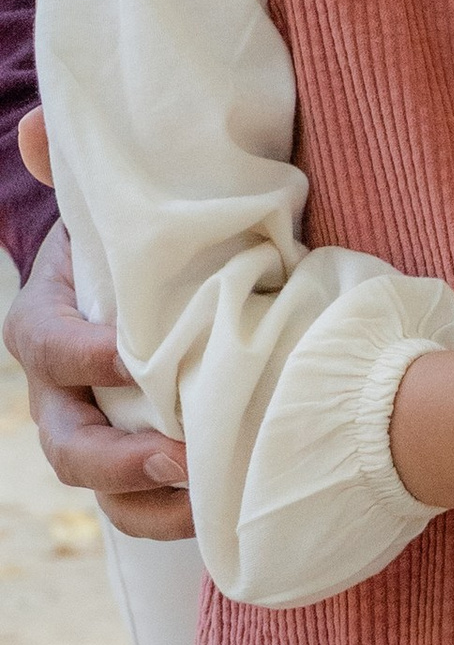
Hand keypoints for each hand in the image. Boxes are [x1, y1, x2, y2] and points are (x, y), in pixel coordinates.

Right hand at [1, 147, 193, 541]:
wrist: (169, 279)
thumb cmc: (148, 239)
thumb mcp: (121, 203)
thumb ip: (80, 168)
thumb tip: (39, 128)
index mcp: (50, 320)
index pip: (43, 346)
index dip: (80, 356)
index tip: (132, 357)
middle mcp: (63, 388)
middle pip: (64, 440)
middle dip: (114, 457)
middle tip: (179, 454)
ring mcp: (99, 431)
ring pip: (100, 487)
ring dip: (148, 501)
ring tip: (207, 494)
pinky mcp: (138, 461)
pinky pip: (141, 507)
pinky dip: (174, 516)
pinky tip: (222, 510)